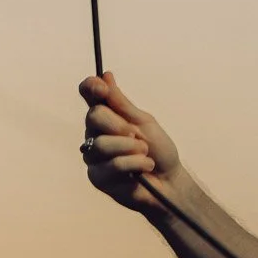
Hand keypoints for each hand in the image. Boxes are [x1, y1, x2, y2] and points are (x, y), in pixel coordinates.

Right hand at [78, 72, 182, 215]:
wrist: (170, 181)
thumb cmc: (159, 151)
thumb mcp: (144, 122)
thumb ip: (122, 103)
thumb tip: (106, 75)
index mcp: (107, 116)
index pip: (88, 95)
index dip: (91, 88)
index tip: (102, 89)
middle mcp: (95, 134)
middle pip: (94, 116)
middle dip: (120, 125)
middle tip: (136, 135)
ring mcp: (94, 156)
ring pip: (102, 143)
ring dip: (131, 148)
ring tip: (145, 154)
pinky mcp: (97, 178)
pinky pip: (112, 165)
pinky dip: (135, 164)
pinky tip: (144, 168)